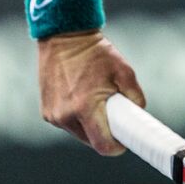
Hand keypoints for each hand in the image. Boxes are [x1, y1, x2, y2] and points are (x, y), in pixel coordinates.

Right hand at [38, 31, 145, 154]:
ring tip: (97, 102)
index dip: (116, 146)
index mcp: (85, 107)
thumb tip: (138, 113)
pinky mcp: (46, 112)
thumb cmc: (96, 53)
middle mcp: (65, 115)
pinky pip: (67, 124)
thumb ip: (135, 96)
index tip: (125, 140)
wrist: (65, 37)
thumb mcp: (124, 71)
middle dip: (105, 133)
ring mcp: (53, 115)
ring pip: (79, 133)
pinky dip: (77, 118)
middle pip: (91, 140)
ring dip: (90, 125)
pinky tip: (82, 98)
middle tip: (115, 116)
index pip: (102, 144)